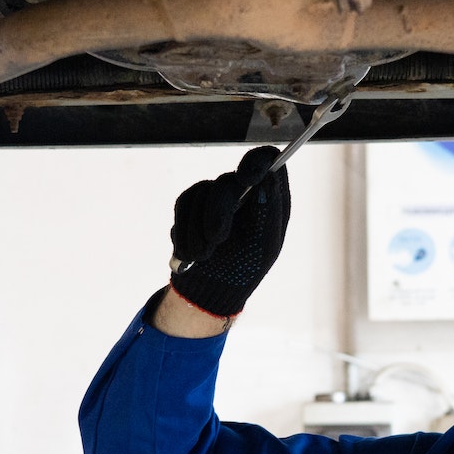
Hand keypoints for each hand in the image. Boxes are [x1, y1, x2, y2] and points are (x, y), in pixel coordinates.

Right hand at [166, 147, 290, 318]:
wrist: (208, 291)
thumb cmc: (243, 270)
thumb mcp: (262, 246)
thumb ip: (267, 212)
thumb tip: (269, 178)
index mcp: (269, 199)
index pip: (268, 161)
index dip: (257, 162)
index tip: (247, 176)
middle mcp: (245, 192)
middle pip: (229, 180)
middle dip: (219, 211)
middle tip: (217, 239)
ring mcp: (217, 196)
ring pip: (202, 192)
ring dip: (200, 230)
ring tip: (205, 256)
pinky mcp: (193, 204)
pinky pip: (183, 203)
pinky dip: (185, 231)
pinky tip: (192, 253)